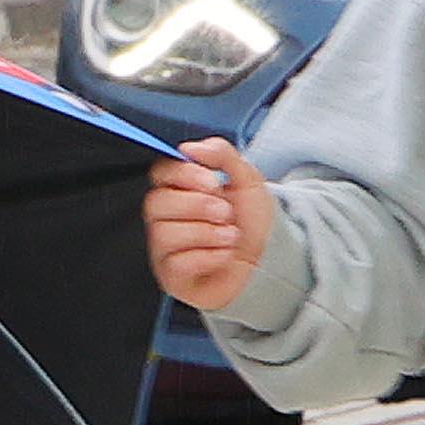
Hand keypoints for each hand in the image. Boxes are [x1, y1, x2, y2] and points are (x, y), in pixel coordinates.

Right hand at [147, 139, 279, 314]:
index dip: (183, 175)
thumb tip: (190, 148)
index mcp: (179, 191)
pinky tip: (224, 256)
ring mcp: (165, 249)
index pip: (160, 173)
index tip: (212, 182)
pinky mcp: (173, 276)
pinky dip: (209, 257)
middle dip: (197, 206)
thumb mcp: (246, 179)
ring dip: (207, 233)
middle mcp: (165, 219)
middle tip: (225, 212)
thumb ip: (222, 155)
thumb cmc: (251, 224)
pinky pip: (178, 263)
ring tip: (230, 236)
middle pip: (156, 203)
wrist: (268, 262)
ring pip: (165, 234)